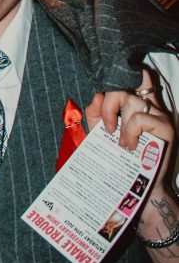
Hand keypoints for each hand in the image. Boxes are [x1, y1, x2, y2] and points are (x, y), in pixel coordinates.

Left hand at [85, 69, 175, 193]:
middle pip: (127, 86)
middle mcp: (151, 105)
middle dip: (110, 104)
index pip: (136, 76)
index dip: (122, 75)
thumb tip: (98, 96)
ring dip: (120, 123)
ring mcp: (160, 115)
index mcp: (138, 103)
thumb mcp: (101, 133)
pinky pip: (140, 118)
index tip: (104, 97)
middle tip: (108, 127)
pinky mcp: (166, 128)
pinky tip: (130, 147)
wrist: (138, 187)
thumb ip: (96, 113)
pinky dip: (130, 131)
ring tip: (121, 144)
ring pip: (132, 101)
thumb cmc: (119, 158)